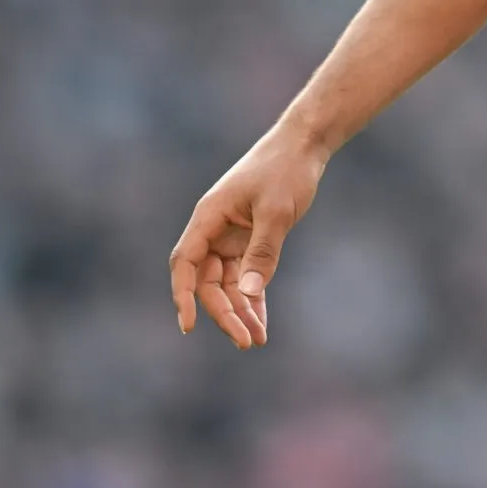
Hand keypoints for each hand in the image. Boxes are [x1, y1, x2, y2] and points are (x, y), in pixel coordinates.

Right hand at [169, 127, 327, 347]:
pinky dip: (253, 297)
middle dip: (224, 312)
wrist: (303, 146)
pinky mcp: (250, 240)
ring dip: (241, 310)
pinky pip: (246, 275)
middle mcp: (214, 229)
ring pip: (227, 283)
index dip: (183, 295)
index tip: (188, 325)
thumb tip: (248, 293)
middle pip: (207, 281)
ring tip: (258, 339)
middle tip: (246, 341)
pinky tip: (261, 320)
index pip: (185, 263)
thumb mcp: (276, 211)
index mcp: (209, 217)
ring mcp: (231, 236)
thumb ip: (262, 252)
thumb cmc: (285, 170)